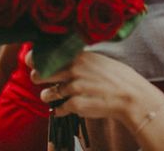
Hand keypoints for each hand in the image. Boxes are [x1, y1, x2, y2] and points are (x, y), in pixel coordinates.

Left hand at [27, 51, 163, 131]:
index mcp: (80, 56)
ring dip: (48, 96)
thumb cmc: (118, 77)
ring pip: (47, 94)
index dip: (35, 57)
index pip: (48, 53)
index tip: (32, 60)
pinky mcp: (76, 104)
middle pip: (40, 73)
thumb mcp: (99, 60)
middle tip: (40, 79)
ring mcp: (74, 87)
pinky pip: (58, 109)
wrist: (131, 96)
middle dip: (37, 77)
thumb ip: (81, 59)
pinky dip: (59, 110)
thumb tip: (64, 58)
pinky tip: (64, 108)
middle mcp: (75, 69)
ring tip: (52, 96)